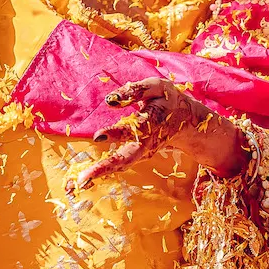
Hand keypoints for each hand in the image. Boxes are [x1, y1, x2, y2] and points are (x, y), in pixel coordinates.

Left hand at [78, 76, 244, 188]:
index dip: (115, 133)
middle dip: (104, 167)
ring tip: (82, 180)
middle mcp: (147, 142)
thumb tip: (110, 101)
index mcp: (151, 123)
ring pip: (122, 164)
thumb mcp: (155, 87)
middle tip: (83, 178)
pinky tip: (89, 175)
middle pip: (125, 158)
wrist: (186, 121)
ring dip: (102, 172)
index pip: (131, 130)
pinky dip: (105, 170)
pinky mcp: (139, 155)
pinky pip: (121, 164)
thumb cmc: (167, 100)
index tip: (98, 136)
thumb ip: (133, 92)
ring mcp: (144, 152)